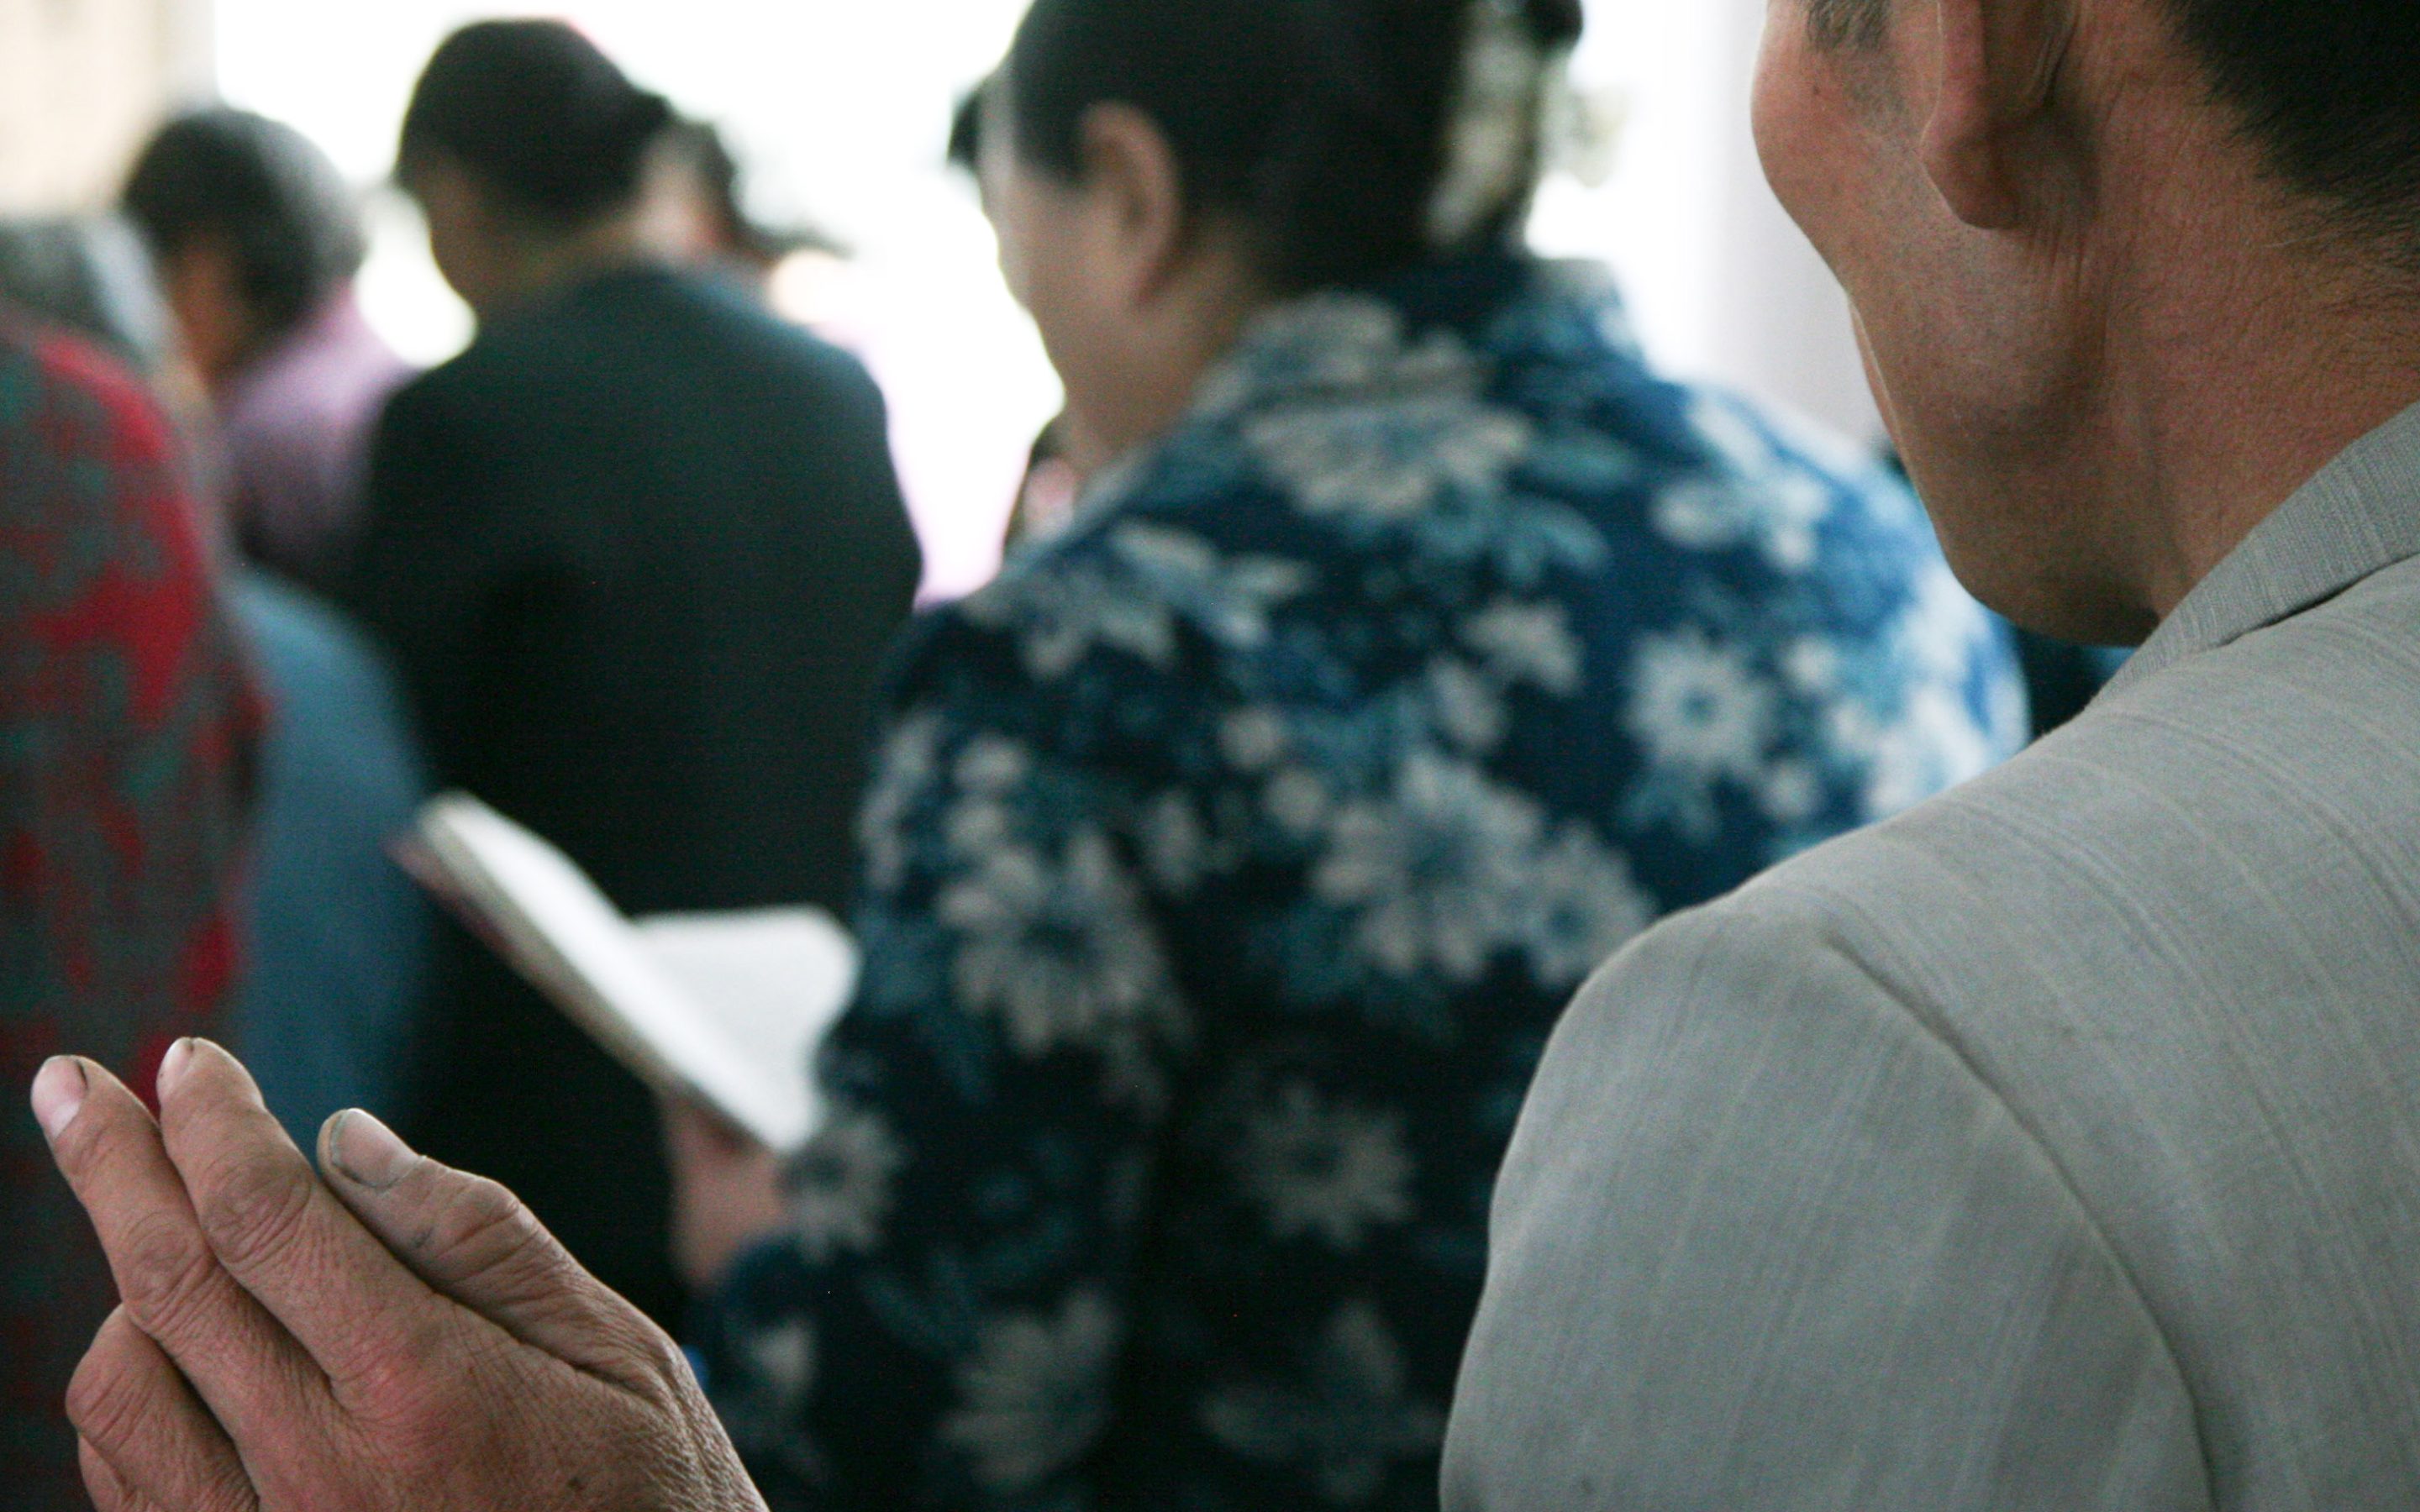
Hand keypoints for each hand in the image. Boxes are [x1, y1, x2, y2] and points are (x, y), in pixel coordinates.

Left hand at [32, 1040, 767, 1511]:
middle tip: (73, 1086)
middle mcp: (321, 1473)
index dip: (213, 1123)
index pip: (267, 1219)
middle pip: (168, 1283)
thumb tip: (350, 1143)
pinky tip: (172, 1348)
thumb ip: (480, 1241)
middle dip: (111, 1163)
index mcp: (424, 1391)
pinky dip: (130, 1389)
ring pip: (120, 1385)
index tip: (189, 1064)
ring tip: (174, 1235)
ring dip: (125, 1285)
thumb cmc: (648, 1499)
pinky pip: (127, 1478)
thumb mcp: (611, 1350)